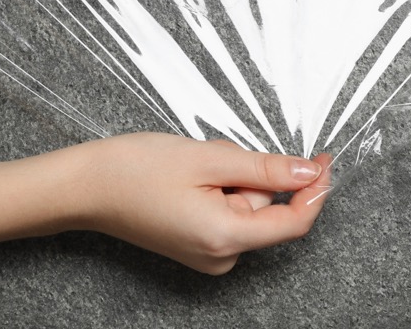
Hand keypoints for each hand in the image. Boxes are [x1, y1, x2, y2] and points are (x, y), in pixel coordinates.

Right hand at [70, 133, 331, 273]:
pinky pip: (228, 212)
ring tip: (194, 166)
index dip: (315, 189)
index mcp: (226, 237)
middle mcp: (220, 255)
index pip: (294, 221)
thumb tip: (309, 171)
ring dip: (232, 178)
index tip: (324, 158)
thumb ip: (265, 168)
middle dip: (252, 173)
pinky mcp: (198, 244)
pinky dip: (220, 188)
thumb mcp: (209, 159)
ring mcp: (208, 253)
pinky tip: (190, 178)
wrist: (86, 186)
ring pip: (247, 207)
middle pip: (267, 209)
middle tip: (216, 154)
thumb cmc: (136, 170)